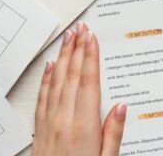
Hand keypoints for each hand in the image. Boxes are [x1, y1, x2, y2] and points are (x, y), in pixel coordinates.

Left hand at [32, 23, 126, 155]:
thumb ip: (114, 134)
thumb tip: (122, 106)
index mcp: (84, 126)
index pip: (89, 82)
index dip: (90, 57)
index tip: (92, 38)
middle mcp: (64, 120)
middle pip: (72, 76)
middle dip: (77, 49)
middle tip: (81, 27)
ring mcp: (49, 123)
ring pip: (56, 81)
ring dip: (63, 57)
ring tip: (68, 38)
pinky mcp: (40, 129)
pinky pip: (43, 96)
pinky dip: (47, 78)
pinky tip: (50, 66)